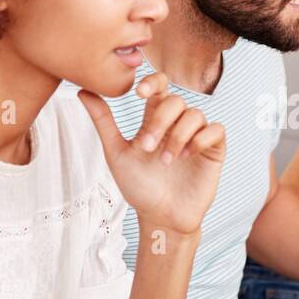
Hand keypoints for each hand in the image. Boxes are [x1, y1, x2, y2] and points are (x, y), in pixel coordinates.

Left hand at [79, 73, 224, 235]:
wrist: (160, 217)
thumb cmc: (139, 187)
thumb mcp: (116, 152)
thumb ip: (103, 121)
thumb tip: (82, 90)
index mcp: (155, 120)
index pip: (160, 87)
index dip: (153, 81)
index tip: (138, 93)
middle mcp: (177, 124)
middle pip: (177, 100)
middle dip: (160, 121)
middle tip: (148, 147)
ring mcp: (197, 136)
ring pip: (195, 114)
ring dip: (178, 136)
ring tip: (166, 161)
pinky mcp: (213, 150)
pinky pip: (216, 130)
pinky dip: (201, 139)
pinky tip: (187, 156)